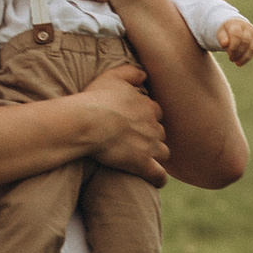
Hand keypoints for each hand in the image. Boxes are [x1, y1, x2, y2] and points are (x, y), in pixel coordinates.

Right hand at [80, 62, 170, 180]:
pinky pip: (159, 175)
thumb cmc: (96, 98)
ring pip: (163, 153)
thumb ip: (131, 72)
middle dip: (152, 137)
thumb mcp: (113, 76)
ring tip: (143, 159)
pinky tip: (154, 180)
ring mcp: (150, 146)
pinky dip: (158, 178)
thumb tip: (144, 74)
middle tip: (135, 141)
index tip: (135, 122)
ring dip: (156, 156)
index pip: (156, 113)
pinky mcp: (142, 164)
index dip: (147, 118)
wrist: (89, 121)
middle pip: (160, 133)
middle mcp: (153, 125)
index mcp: (147, 106)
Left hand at [216, 13, 252, 68]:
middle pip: (245, 42)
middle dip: (238, 53)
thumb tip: (224, 44)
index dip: (233, 46)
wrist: (236, 26)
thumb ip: (222, 37)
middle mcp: (249, 29)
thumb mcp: (221, 32)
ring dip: (245, 57)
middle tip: (231, 59)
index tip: (228, 52)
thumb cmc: (227, 31)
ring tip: (238, 63)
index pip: (237, 35)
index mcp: (238, 25)